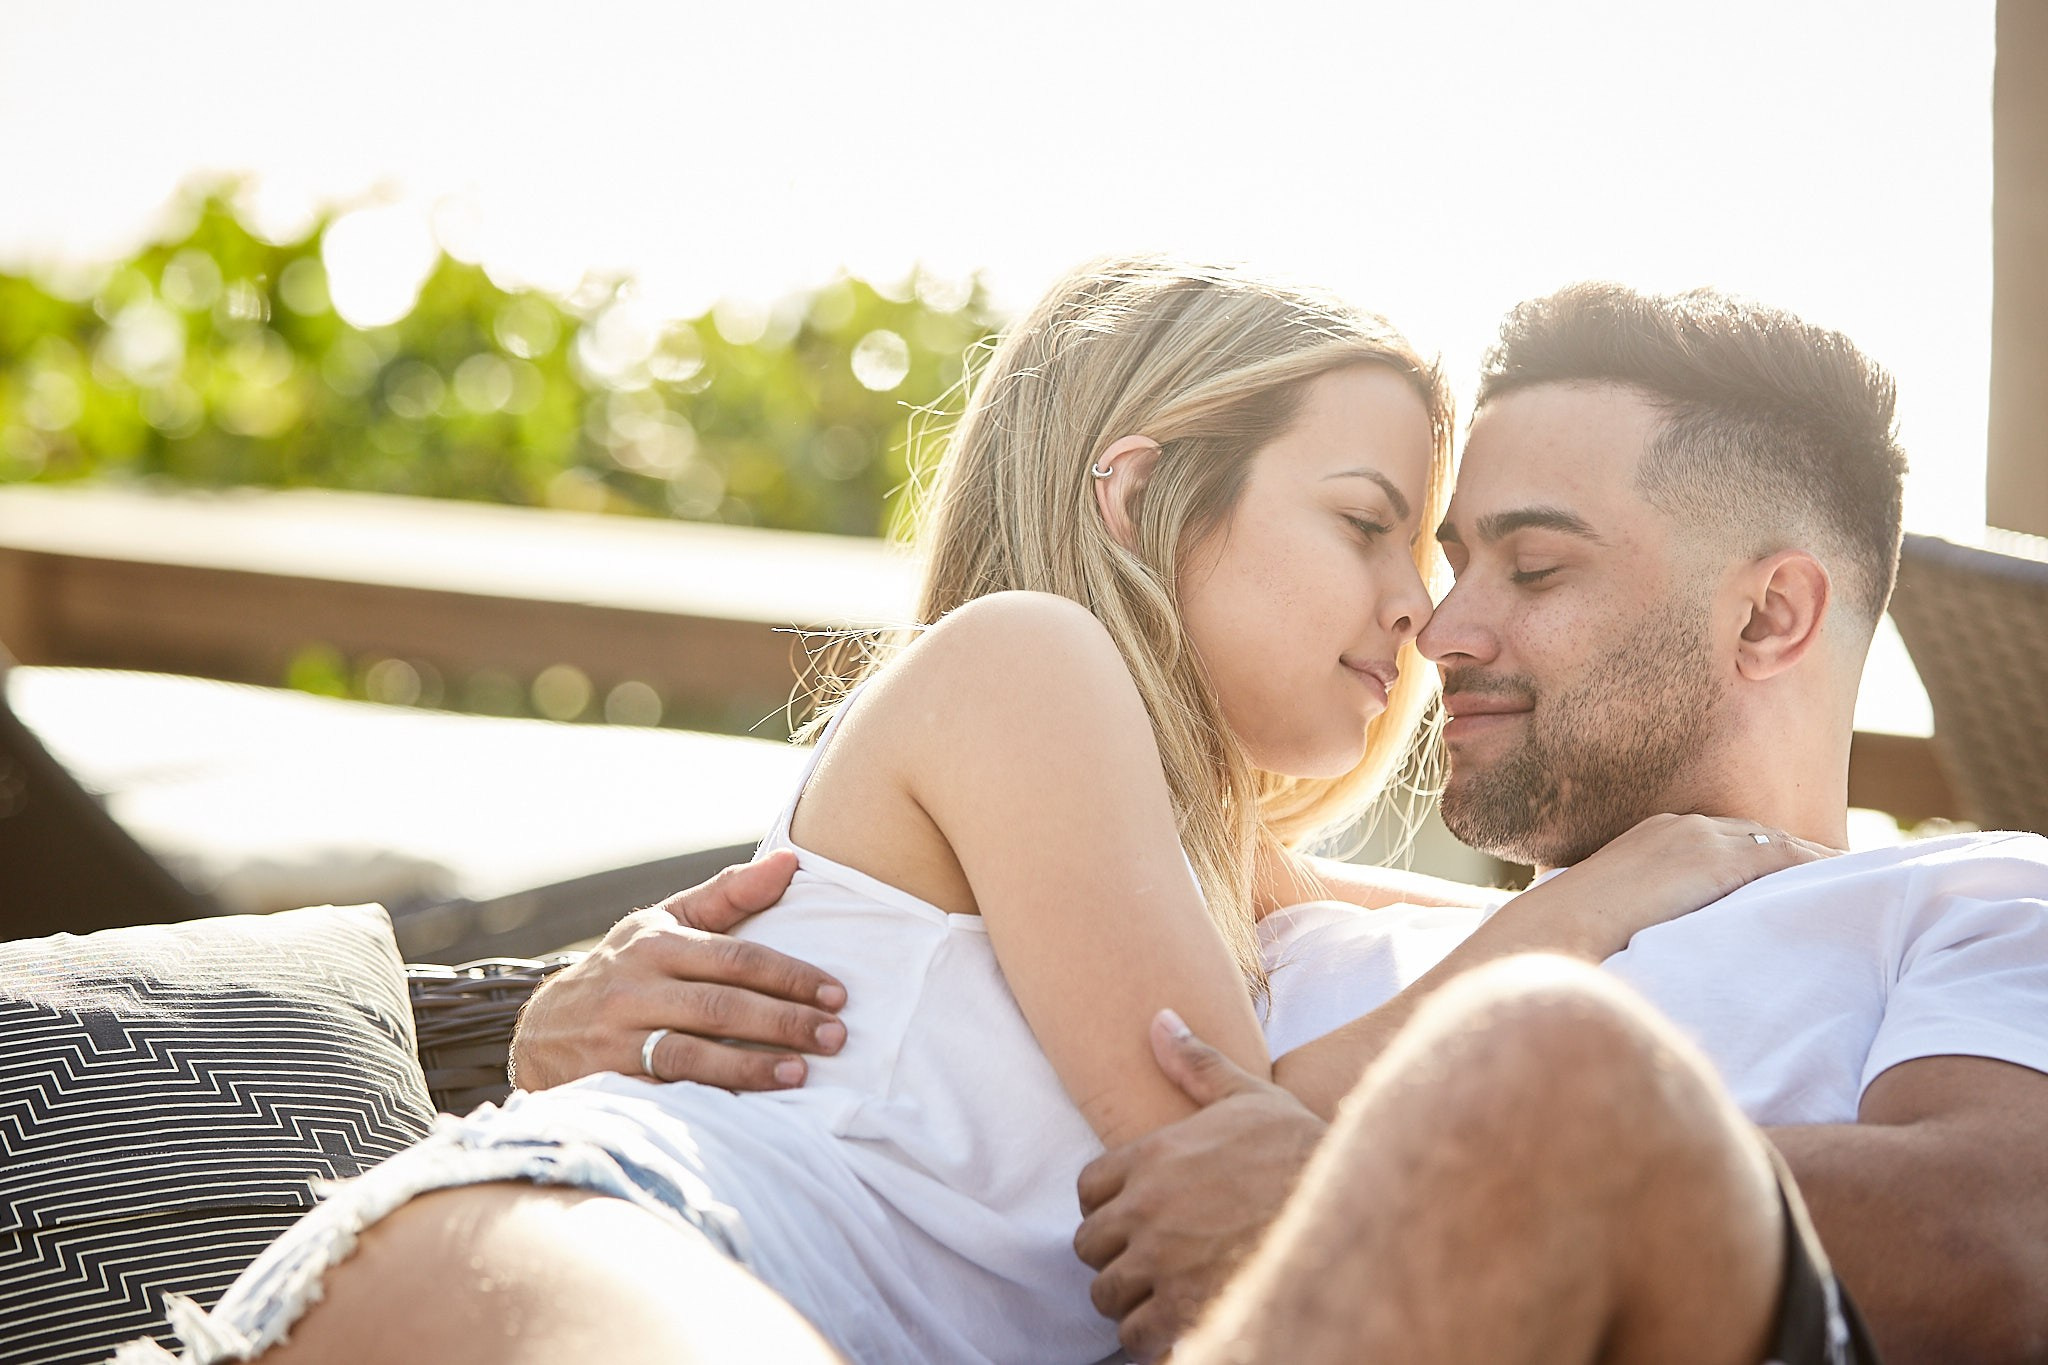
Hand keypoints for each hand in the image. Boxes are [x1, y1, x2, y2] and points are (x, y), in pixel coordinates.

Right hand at [509, 851, 848, 1091]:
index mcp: (656, 945)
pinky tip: (748, 1108)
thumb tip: (792, 860)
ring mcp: (617, 1040)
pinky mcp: (606, 1084)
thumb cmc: (625, 970)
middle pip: (721, 1006)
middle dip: (784, 1022)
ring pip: (693, 1054)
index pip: (735, 958)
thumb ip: (729, 895)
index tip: (836, 993)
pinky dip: (709, 1099)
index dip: (789, 976)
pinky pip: (665, 1093)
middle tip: (835, 1036)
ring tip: (801, 1073)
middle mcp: (634, 989)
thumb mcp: (665, 924)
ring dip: (752, 1067)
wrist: (541, 1031)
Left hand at [1073, 1012, 1326, 1360]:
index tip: (1139, 1214)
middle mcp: (1145, 1209)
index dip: (1109, 1205)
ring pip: (1107, 1293)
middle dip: (1117, 1254)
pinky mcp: (1181, 1312)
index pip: (1088, 1190)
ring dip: (1132, 1297)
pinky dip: (1150, 1336)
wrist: (1351, 1208)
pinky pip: (1134, 1334)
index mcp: (1152, 1156)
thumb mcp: (1250, 1097)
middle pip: (1090, 1245)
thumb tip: (1159, 1019)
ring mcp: (1159, 1262)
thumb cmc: (1301, 1152)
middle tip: (1154, 1257)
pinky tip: (1182, 1321)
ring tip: (1168, 1291)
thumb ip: (1197, 1063)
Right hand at [1521, 813, 1838, 958]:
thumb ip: (1636, 920)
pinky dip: (1820, 865)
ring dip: (1817, 860)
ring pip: (1777, 842)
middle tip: (1840, 875)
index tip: (1790, 877)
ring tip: (1858, 879)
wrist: (1554, 933)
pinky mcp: (1716, 858)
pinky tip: (1850, 880)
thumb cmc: (1568, 941)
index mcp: (1651, 839)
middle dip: (1796, 854)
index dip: (1760, 858)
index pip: (1723, 841)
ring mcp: (1698, 837)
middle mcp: (1678, 827)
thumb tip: (1646, 953)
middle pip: (1756, 834)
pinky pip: (1785, 855)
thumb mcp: (1606, 919)